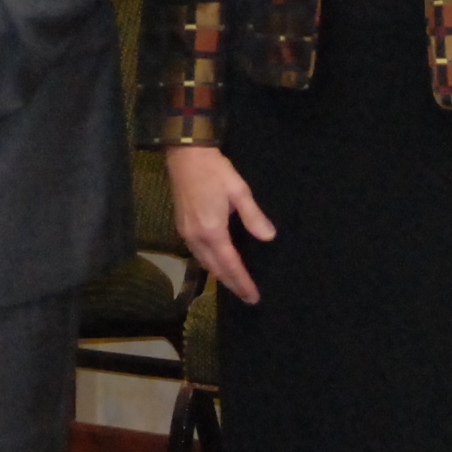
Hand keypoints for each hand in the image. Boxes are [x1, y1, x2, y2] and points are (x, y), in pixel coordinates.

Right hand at [165, 144, 277, 303]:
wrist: (185, 154)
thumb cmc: (214, 171)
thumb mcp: (239, 190)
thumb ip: (253, 216)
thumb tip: (269, 237)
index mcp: (212, 231)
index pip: (230, 265)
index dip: (242, 282)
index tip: (253, 296)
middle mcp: (196, 237)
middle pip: (215, 269)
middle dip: (232, 284)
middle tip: (247, 296)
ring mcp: (186, 233)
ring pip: (204, 263)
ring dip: (220, 275)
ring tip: (235, 283)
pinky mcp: (181, 226)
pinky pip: (197, 254)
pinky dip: (210, 264)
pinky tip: (217, 262)